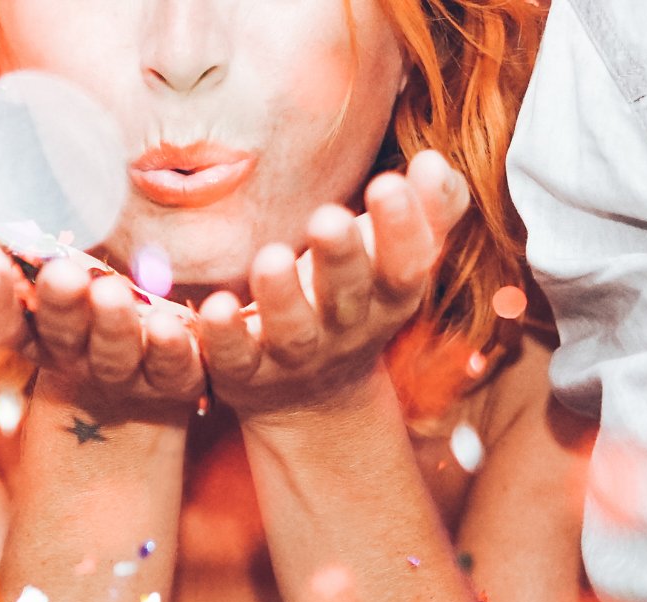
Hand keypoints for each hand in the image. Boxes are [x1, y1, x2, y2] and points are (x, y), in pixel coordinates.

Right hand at [0, 220, 203, 422]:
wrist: (140, 372)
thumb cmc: (73, 308)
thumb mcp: (25, 278)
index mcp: (32, 335)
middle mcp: (73, 361)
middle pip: (60, 337)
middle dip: (59, 306)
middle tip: (61, 273)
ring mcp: (124, 375)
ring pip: (115, 355)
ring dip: (112, 325)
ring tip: (111, 291)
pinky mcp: (175, 379)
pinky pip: (177, 368)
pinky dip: (175, 347)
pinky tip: (174, 322)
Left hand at [195, 149, 469, 416]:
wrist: (314, 395)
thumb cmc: (357, 299)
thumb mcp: (399, 260)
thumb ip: (429, 211)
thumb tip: (433, 161)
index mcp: (388, 298)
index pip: (405, 267)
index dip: (402, 231)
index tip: (388, 182)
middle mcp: (345, 329)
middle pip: (348, 297)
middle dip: (341, 258)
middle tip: (327, 219)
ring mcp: (294, 356)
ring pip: (292, 332)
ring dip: (281, 298)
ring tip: (270, 259)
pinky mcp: (245, 372)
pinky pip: (234, 357)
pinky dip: (223, 336)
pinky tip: (214, 306)